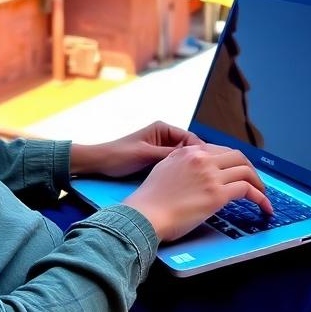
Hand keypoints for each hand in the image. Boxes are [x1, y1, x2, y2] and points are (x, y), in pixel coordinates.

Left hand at [69, 121, 202, 178]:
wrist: (100, 162)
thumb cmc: (121, 155)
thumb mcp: (147, 155)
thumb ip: (170, 155)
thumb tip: (193, 158)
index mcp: (163, 128)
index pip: (191, 138)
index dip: (201, 152)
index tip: (210, 166)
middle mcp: (164, 135)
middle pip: (189, 148)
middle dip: (198, 160)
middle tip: (209, 175)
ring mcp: (161, 147)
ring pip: (183, 158)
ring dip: (190, 167)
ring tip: (200, 180)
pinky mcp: (157, 159)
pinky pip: (174, 164)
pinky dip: (180, 171)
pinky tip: (187, 182)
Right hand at [124, 143, 272, 241]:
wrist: (145, 214)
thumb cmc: (150, 198)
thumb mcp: (164, 167)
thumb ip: (181, 162)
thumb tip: (194, 168)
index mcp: (189, 151)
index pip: (220, 150)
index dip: (233, 161)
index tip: (237, 172)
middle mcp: (202, 159)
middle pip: (237, 156)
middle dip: (250, 169)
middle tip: (254, 182)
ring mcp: (211, 175)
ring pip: (245, 171)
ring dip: (258, 183)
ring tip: (262, 195)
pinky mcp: (217, 195)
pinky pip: (248, 190)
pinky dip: (260, 198)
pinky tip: (264, 207)